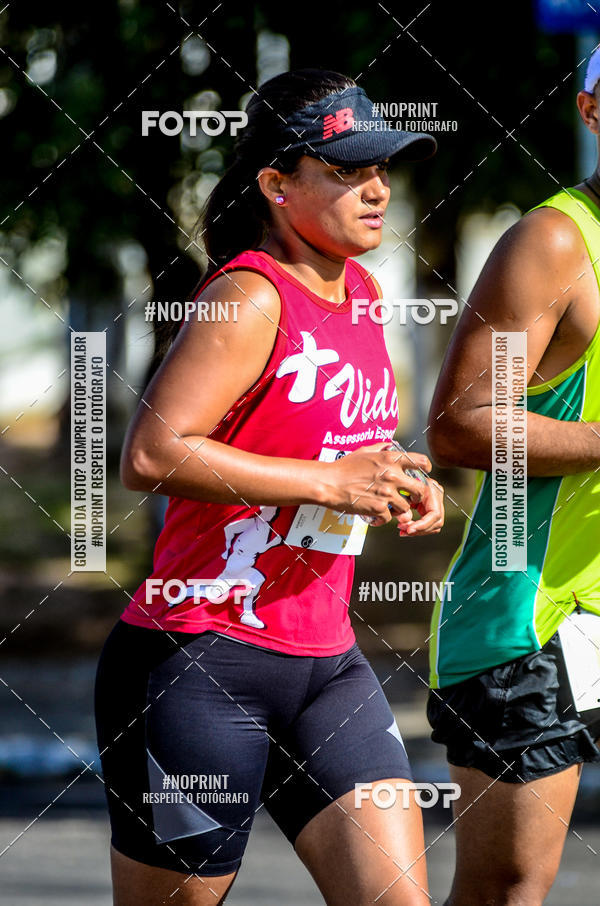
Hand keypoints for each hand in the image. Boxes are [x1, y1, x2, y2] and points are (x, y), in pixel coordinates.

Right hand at [318, 443, 432, 526]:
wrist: (329, 483)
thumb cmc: (344, 467)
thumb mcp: (364, 451)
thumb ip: (381, 448)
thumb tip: (391, 446)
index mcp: (390, 459)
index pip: (420, 462)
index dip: (425, 469)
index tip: (423, 473)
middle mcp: (392, 476)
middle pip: (420, 489)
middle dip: (417, 495)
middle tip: (410, 497)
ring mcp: (386, 493)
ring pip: (406, 507)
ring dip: (399, 508)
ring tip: (389, 506)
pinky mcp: (378, 508)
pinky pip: (390, 517)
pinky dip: (383, 517)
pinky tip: (375, 514)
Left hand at [396, 476, 444, 536]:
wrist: (398, 470)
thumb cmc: (398, 478)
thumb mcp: (399, 491)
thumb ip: (402, 506)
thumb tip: (404, 521)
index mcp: (432, 489)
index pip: (435, 514)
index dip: (422, 525)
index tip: (410, 530)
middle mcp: (436, 495)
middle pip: (436, 522)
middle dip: (420, 530)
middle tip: (404, 530)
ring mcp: (435, 501)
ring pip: (434, 525)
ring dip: (418, 531)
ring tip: (403, 530)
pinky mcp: (430, 505)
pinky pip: (428, 522)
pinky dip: (417, 527)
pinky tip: (406, 528)